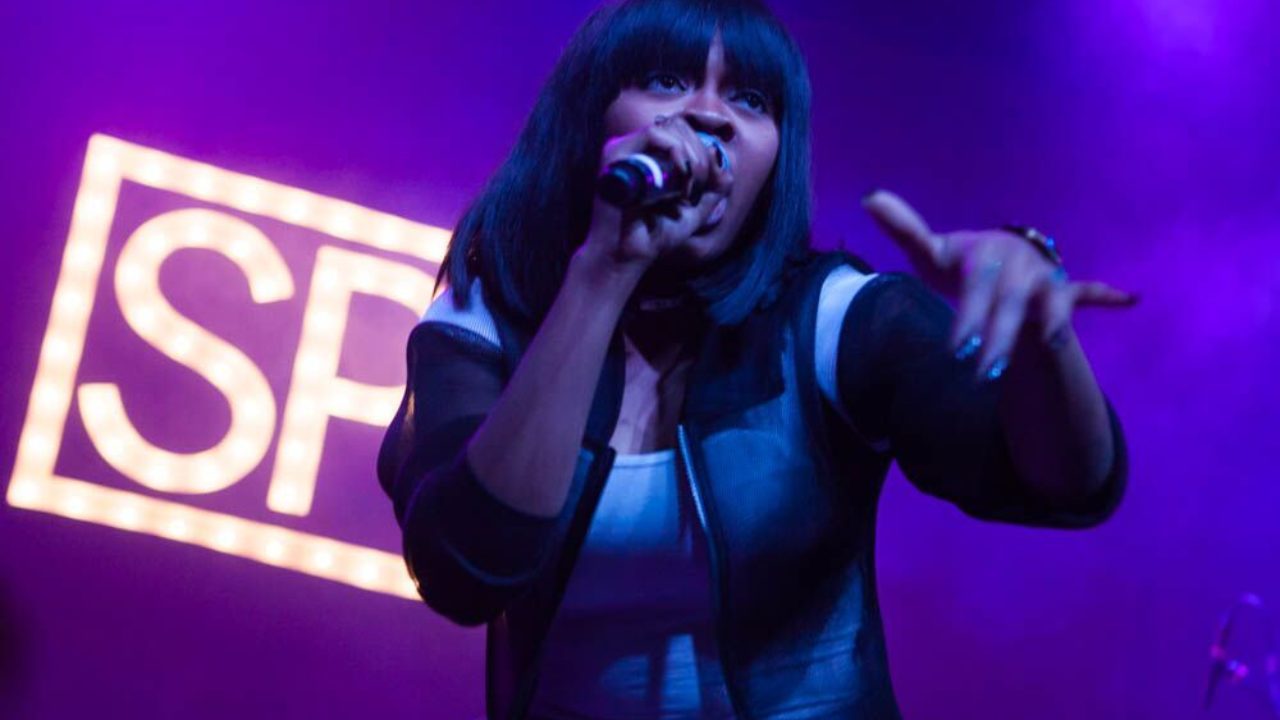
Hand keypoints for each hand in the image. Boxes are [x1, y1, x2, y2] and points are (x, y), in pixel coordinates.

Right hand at [581, 115, 732, 270]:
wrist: (628, 256)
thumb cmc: (655, 235)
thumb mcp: (695, 211)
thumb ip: (713, 189)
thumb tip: (722, 163)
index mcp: (652, 156)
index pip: (681, 124)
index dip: (706, 122)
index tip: (726, 132)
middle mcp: (637, 148)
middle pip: (680, 125)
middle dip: (701, 154)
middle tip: (698, 188)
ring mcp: (625, 149)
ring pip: (670, 127)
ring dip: (691, 156)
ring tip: (689, 189)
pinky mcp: (616, 154)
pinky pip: (653, 135)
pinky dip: (675, 150)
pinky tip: (682, 176)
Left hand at [861, 189, 1138, 379]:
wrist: (1001, 260)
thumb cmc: (963, 263)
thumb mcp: (933, 252)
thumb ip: (904, 229)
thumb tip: (869, 198)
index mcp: (984, 256)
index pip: (973, 289)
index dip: (968, 319)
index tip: (956, 350)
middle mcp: (1017, 264)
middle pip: (1009, 307)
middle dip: (997, 339)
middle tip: (980, 372)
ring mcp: (1043, 277)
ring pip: (1050, 305)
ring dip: (1052, 325)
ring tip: (1053, 343)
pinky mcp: (1064, 291)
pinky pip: (1087, 291)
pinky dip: (1107, 293)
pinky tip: (1129, 297)